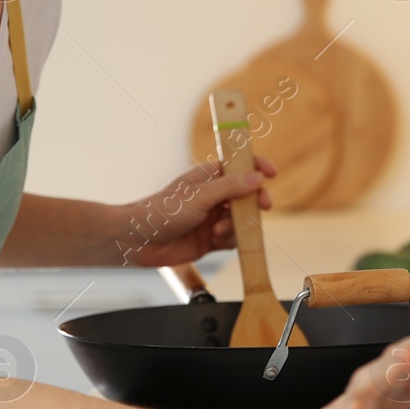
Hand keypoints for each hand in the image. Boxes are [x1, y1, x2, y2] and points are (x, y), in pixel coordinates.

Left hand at [115, 155, 277, 267]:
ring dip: (236, 225)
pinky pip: (232, 239)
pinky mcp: (210, 239)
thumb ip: (230, 187)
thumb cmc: (161, 211)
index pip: (239, 167)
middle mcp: (213, 196)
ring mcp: (212, 218)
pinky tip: (214, 240)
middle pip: (246, 195)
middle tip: (262, 206)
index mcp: (208, 177)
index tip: (271, 173)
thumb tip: (257, 177)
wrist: (138, 241)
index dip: (256, 167)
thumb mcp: (199, 196)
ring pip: (241, 220)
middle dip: (254, 201)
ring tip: (219, 230)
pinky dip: (229, 240)